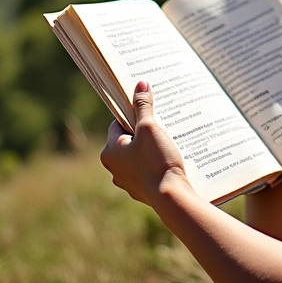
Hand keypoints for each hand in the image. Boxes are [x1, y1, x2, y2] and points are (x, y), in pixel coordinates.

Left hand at [100, 80, 189, 205]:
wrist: (171, 198)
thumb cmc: (156, 160)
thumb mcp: (149, 127)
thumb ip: (143, 105)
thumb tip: (140, 84)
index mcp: (110, 152)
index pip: (118, 124)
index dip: (133, 114)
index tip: (147, 109)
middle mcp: (115, 169)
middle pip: (129, 140)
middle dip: (145, 131)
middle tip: (161, 123)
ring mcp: (129, 182)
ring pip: (139, 156)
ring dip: (152, 147)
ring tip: (169, 140)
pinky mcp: (144, 191)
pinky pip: (149, 170)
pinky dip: (157, 163)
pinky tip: (171, 158)